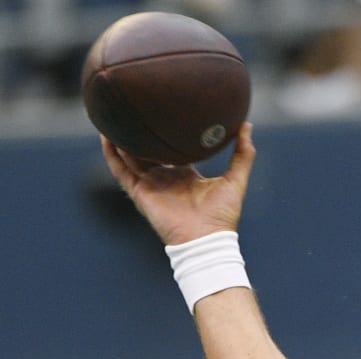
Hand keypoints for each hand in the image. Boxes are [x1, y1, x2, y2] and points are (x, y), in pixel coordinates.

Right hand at [100, 122, 255, 245]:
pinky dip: (112, 154)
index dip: (167, 135)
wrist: (206, 238)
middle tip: (135, 109)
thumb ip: (243, 154)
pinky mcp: (139, 193)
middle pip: (148, 152)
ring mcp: (151, 185)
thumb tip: (246, 125)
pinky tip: (105, 136)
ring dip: (120, 139)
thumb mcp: (236, 179)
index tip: (165, 113)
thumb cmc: (223, 215)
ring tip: (113, 115)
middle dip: (140, 134)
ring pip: (129, 157)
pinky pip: (121, 170)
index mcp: (186, 175)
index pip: (173, 151)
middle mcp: (165, 179)